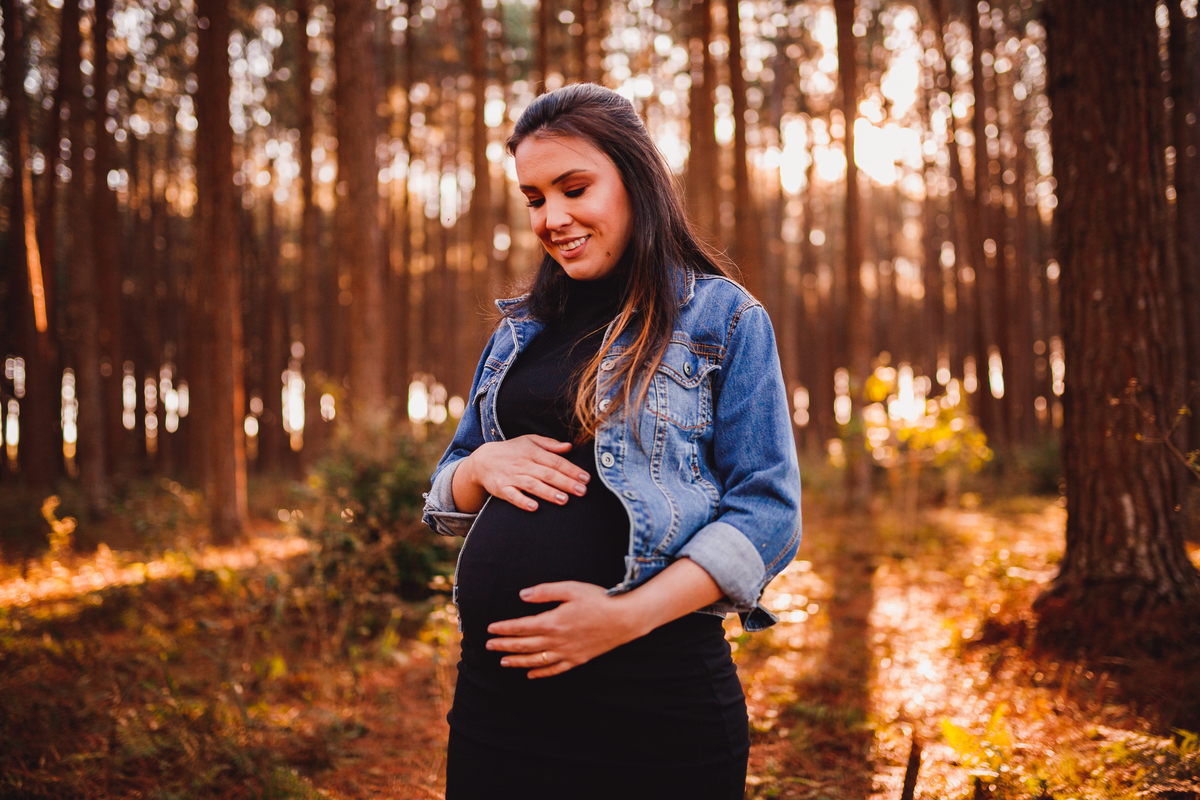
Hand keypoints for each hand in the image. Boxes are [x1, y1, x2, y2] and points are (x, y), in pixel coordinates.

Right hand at [453, 434, 589, 512]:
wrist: (482, 460)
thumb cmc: (511, 451)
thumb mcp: (529, 441)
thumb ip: (550, 444)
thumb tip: (569, 446)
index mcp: (532, 452)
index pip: (555, 461)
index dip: (571, 469)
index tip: (586, 478)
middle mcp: (523, 464)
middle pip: (547, 474)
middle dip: (566, 483)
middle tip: (582, 491)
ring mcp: (511, 476)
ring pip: (532, 485)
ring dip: (548, 493)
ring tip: (564, 500)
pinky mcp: (501, 488)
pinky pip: (512, 496)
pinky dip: (522, 501)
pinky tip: (534, 507)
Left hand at [485, 582, 644, 678]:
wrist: (625, 619)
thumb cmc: (598, 599)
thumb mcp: (571, 588)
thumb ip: (544, 592)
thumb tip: (522, 595)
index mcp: (552, 621)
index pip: (521, 627)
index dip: (503, 629)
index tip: (490, 629)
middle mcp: (556, 641)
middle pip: (524, 645)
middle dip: (504, 646)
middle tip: (489, 646)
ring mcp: (567, 652)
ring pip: (535, 661)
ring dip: (517, 661)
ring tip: (503, 662)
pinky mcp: (577, 659)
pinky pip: (554, 670)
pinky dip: (540, 674)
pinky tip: (530, 675)